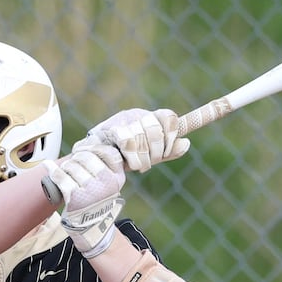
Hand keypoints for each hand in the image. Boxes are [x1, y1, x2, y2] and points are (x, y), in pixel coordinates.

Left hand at [44, 145, 124, 257]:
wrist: (91, 227)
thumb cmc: (97, 200)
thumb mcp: (109, 183)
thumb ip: (104, 164)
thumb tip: (88, 140)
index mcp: (117, 178)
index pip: (108, 152)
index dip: (93, 147)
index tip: (84, 150)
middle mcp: (106, 184)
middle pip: (87, 157)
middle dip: (77, 158)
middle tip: (74, 164)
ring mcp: (91, 191)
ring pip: (72, 165)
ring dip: (66, 167)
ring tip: (67, 173)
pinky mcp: (76, 198)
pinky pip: (61, 177)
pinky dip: (52, 170)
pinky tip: (49, 166)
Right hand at [74, 108, 190, 172]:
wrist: (94, 161)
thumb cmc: (123, 157)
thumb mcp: (150, 155)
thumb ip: (169, 151)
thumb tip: (186, 143)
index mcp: (149, 117)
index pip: (168, 117)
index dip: (171, 136)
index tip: (166, 152)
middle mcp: (137, 114)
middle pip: (156, 129)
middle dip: (156, 151)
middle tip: (150, 163)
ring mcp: (122, 121)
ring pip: (142, 136)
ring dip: (143, 158)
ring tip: (139, 167)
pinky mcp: (110, 130)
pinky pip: (127, 142)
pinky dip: (132, 158)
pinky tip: (128, 165)